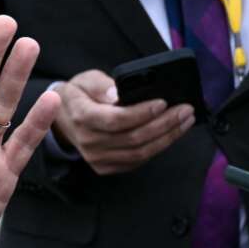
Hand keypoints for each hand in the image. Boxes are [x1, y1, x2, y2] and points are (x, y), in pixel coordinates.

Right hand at [51, 69, 193, 174]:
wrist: (63, 118)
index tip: (163, 102)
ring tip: (184, 121)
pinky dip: (157, 148)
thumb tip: (117, 94)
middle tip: (185, 110)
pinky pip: (137, 161)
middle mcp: (88, 141)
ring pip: (140, 153)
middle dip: (165, 124)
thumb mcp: (85, 80)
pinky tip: (170, 134)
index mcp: (81, 116)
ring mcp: (97, 157)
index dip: (142, 113)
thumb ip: (101, 85)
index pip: (116, 119)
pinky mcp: (105, 167)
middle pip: (134, 138)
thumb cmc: (78, 95)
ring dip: (167, 138)